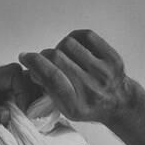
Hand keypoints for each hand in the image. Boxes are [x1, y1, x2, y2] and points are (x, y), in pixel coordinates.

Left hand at [0, 63, 38, 144]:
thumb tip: (5, 114)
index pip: (12, 73)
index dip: (24, 91)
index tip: (24, 113)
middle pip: (21, 78)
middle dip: (31, 96)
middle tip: (31, 119)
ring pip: (21, 89)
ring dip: (28, 104)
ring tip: (28, 123)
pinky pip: (15, 101)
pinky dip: (23, 111)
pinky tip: (22, 126)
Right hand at [19, 29, 134, 125]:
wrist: (118, 103)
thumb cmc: (87, 105)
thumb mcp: (65, 108)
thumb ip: (49, 89)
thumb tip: (33, 67)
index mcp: (76, 105)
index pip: (52, 77)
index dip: (34, 63)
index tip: (25, 57)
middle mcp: (91, 89)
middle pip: (56, 57)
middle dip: (45, 55)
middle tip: (45, 60)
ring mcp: (104, 72)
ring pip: (68, 44)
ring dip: (60, 48)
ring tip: (63, 57)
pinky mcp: (112, 58)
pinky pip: (85, 36)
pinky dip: (75, 38)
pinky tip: (74, 48)